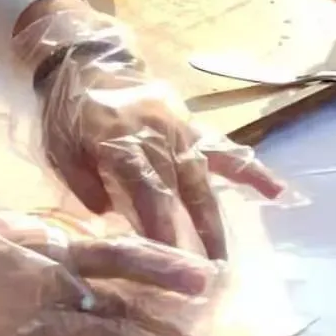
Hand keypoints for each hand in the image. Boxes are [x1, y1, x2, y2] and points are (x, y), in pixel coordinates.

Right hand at [0, 208, 213, 335]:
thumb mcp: (4, 224)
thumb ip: (47, 236)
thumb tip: (83, 240)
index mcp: (51, 243)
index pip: (121, 252)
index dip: (164, 266)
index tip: (203, 278)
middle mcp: (52, 279)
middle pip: (124, 305)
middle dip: (168, 329)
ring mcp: (33, 319)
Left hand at [17, 5, 281, 260]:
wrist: (88, 61)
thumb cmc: (68, 111)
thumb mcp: (58, 146)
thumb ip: (82, 181)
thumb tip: (107, 215)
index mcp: (121, 139)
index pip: (145, 189)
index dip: (158, 226)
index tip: (169, 261)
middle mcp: (157, 134)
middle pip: (179, 189)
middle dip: (192, 234)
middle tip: (205, 275)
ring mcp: (180, 128)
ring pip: (203, 176)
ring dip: (214, 219)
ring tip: (225, 259)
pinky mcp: (192, 125)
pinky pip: (224, 149)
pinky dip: (250, 171)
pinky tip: (277, 193)